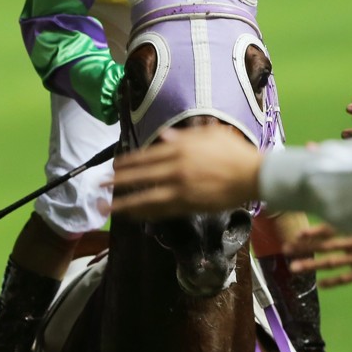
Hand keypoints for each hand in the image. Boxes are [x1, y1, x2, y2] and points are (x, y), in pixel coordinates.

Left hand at [106, 126, 261, 219]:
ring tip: (106, 208)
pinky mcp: (187, 204)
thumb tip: (165, 137)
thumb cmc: (236, 153)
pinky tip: (132, 216)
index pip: (147, 156)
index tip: (114, 167)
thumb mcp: (211, 135)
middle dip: (118, 182)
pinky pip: (160, 210)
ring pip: (145, 197)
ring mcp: (180, 187)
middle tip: (99, 186)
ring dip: (124, 203)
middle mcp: (176, 167)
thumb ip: (186, 136)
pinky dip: (144, 213)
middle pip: (140, 175)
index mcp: (181, 148)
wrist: (252, 175)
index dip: (128, 163)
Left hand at [284, 225, 351, 287]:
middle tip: (285, 250)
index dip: (313, 232)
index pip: (331, 228)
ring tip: (294, 268)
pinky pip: (348, 278)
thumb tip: (342, 223)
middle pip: (325, 244)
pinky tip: (322, 284)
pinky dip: (334, 281)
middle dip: (304, 247)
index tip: (297, 235)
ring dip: (312, 264)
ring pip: (332, 261)